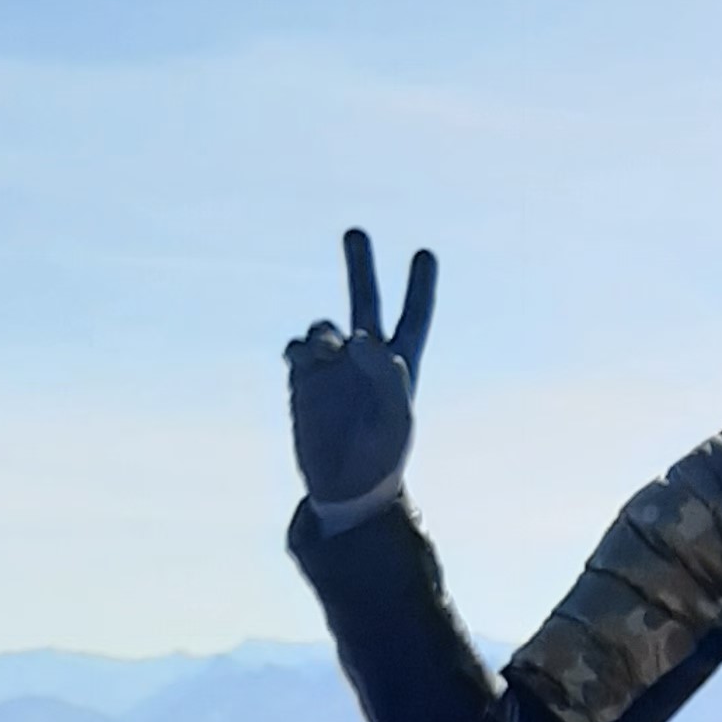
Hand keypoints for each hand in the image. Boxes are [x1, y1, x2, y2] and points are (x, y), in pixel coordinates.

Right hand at [287, 230, 436, 520]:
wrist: (347, 491)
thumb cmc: (383, 459)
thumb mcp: (396, 418)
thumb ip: (385, 374)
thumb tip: (360, 337)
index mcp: (400, 365)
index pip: (413, 317)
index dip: (419, 287)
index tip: (424, 253)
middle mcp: (365, 360)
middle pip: (364, 302)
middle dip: (360, 268)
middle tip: (355, 231)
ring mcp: (332, 368)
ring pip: (325, 328)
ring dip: (324, 333)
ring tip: (329, 351)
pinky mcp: (304, 381)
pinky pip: (297, 349)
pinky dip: (298, 347)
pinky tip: (299, 356)